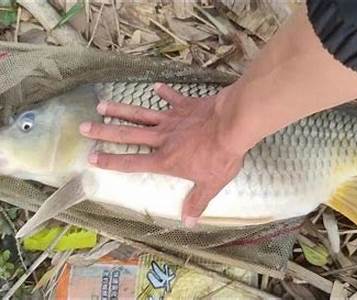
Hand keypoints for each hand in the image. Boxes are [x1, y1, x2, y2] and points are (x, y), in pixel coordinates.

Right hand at [79, 83, 245, 226]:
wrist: (232, 125)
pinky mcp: (185, 105)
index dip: (111, 161)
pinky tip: (156, 87)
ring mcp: (172, 119)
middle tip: (84, 127)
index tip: (92, 157)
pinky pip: (172, 98)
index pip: (132, 162)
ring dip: (121, 110)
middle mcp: (163, 138)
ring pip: (141, 114)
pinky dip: (164, 92)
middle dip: (104, 132)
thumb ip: (197, 201)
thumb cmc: (221, 156)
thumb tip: (188, 222)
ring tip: (102, 105)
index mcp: (166, 159)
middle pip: (128, 134)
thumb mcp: (210, 184)